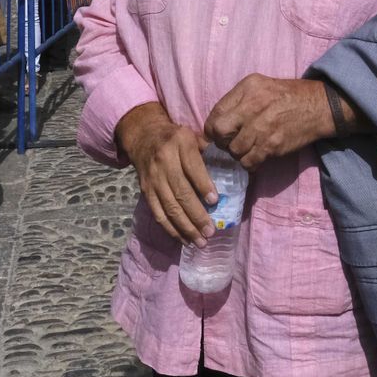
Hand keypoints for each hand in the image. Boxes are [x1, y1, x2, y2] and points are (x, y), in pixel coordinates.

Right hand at [115, 102, 214, 246]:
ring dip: (185, 227)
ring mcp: (153, 178)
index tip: (214, 201)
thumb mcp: (192, 135)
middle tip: (210, 231)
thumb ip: (209, 150)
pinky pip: (158, 213)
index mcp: (179, 144)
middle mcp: (164, 161)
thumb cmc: (176, 138)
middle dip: (196, 215)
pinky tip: (184, 239)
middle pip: (180, 192)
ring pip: (169, 207)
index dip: (203, 185)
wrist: (144, 137)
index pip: (192, 167)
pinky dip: (171, 229)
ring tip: (200, 241)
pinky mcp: (145, 191)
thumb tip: (232, 167)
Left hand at [205, 73, 331, 170]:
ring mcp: (263, 127)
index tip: (218, 135)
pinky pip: (249, 161)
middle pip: (220, 132)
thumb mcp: (260, 85)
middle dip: (221, 142)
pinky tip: (255, 157)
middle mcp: (253, 106)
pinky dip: (249, 163)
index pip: (216, 113)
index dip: (212, 128)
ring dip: (237, 154)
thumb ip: (237, 100)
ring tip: (245, 149)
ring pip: (234, 150)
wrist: (317, 106)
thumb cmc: (286, 95)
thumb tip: (216, 123)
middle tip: (229, 144)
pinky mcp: (273, 145)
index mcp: (247, 88)